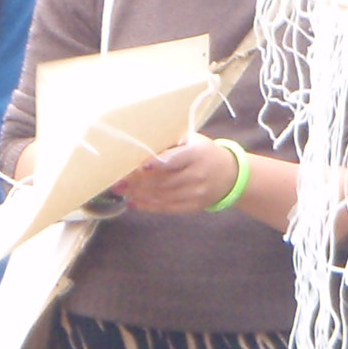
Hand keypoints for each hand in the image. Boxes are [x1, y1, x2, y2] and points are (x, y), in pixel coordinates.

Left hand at [116, 134, 242, 214]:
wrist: (231, 175)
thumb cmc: (204, 153)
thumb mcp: (193, 140)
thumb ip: (170, 143)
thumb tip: (138, 146)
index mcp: (197, 154)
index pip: (173, 160)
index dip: (155, 165)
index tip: (138, 167)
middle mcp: (198, 175)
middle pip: (162, 181)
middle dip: (137, 182)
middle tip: (116, 180)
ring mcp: (197, 192)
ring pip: (162, 196)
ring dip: (138, 194)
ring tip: (121, 190)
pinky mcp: (194, 205)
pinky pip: (168, 208)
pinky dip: (148, 206)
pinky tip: (134, 202)